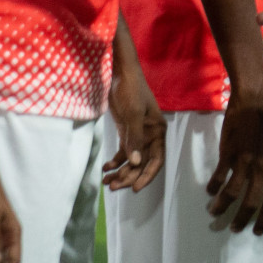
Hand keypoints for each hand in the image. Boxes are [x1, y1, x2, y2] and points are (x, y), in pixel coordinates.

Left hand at [104, 63, 166, 192]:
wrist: (121, 74)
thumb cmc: (132, 91)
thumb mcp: (134, 114)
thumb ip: (134, 138)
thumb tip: (136, 162)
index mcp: (158, 132)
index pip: (156, 160)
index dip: (147, 176)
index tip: (134, 189)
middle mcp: (150, 136)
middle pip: (142, 164)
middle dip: (129, 177)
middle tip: (113, 187)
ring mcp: (138, 135)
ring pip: (132, 160)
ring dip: (120, 172)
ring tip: (107, 182)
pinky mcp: (126, 132)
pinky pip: (123, 153)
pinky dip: (114, 162)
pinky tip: (105, 169)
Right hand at [207, 95, 262, 234]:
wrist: (254, 103)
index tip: (256, 231)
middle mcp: (262, 168)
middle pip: (251, 203)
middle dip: (241, 219)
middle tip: (234, 228)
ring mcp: (245, 161)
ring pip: (232, 193)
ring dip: (221, 206)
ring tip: (214, 212)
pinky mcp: (229, 154)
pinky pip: (219, 177)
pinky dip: (213, 187)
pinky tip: (210, 191)